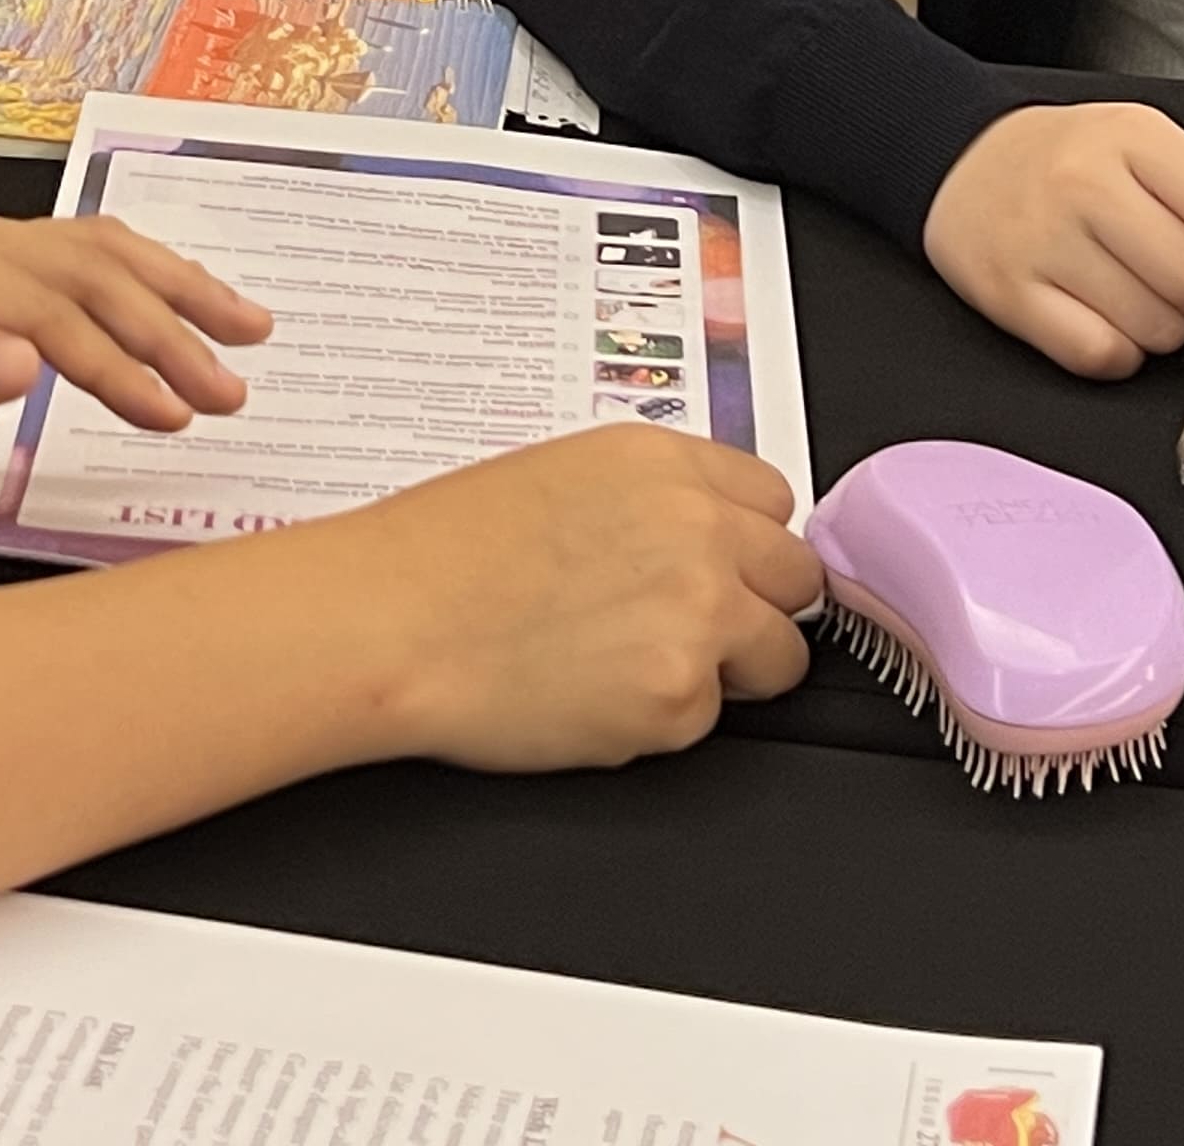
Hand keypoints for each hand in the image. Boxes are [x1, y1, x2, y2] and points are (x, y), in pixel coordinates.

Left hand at [0, 191, 273, 460]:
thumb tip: (23, 365)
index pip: (46, 312)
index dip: (118, 366)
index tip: (174, 414)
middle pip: (85, 270)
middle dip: (169, 329)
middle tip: (233, 387)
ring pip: (87, 251)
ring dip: (168, 290)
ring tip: (243, 327)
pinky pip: (60, 260)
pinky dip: (127, 280)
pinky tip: (165, 299)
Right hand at [300, 427, 818, 770]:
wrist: (388, 622)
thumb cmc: (438, 555)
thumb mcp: (556, 477)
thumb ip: (646, 500)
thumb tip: (694, 539)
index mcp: (661, 462)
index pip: (772, 499)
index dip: (742, 543)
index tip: (721, 567)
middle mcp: (696, 528)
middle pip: (795, 575)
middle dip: (754, 606)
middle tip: (684, 628)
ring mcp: (698, 613)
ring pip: (779, 656)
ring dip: (727, 670)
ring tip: (633, 667)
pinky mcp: (678, 697)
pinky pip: (710, 722)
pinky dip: (660, 721)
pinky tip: (591, 696)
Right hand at [923, 102, 1183, 379]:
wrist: (957, 161)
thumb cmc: (1066, 159)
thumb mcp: (1140, 142)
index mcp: (1133, 137)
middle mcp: (1084, 184)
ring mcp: (1042, 241)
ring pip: (1155, 329)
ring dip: (1163, 329)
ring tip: (1140, 298)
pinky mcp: (1009, 294)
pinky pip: (1100, 355)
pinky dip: (1116, 353)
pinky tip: (1105, 321)